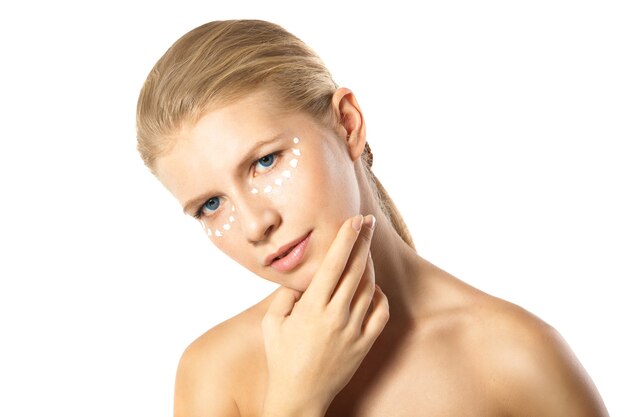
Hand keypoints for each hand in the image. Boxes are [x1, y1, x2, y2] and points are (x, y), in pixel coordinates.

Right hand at [261, 214, 388, 416]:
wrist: (299, 397)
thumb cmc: (281, 358)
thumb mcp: (272, 323)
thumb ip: (285, 296)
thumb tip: (301, 278)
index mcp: (312, 307)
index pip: (334, 264)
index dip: (346, 238)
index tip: (354, 220)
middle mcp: (336, 315)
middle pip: (357, 269)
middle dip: (363, 241)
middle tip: (367, 223)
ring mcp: (353, 330)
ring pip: (370, 288)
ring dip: (369, 266)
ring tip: (366, 251)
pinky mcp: (364, 345)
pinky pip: (380, 314)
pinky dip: (380, 296)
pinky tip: (374, 288)